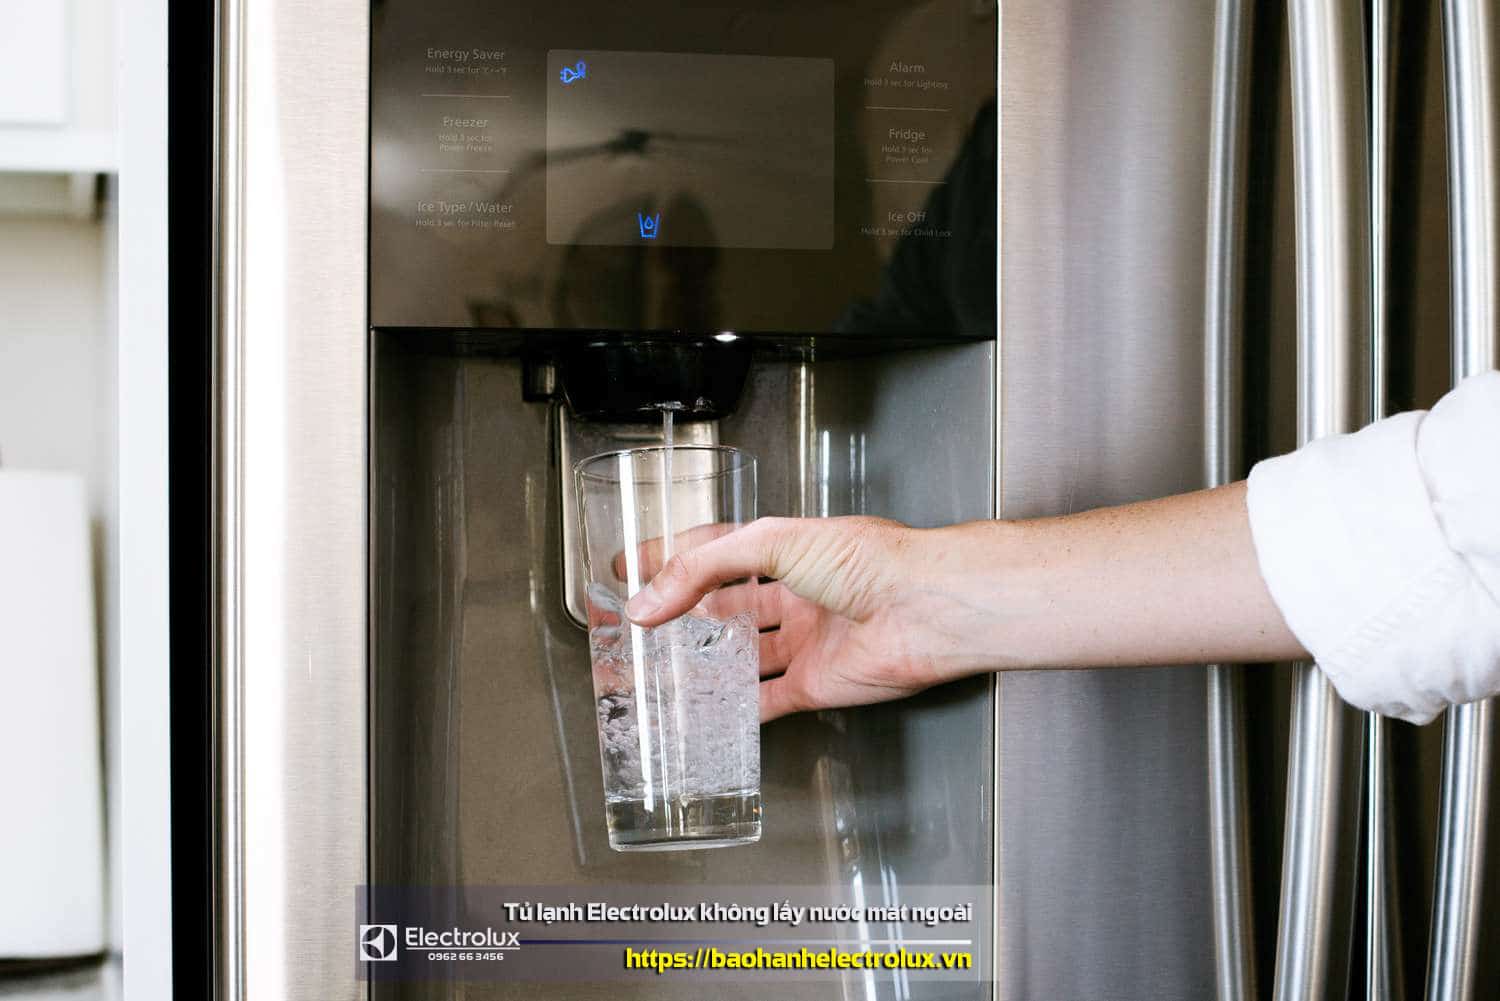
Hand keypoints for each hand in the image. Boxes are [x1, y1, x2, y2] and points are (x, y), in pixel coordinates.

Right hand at [622, 484, 1307, 723]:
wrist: (927, 607)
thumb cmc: (872, 559)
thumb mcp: (771, 541)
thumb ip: (703, 568)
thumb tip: (648, 601)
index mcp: (782, 549)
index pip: (710, 552)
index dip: (667, 560)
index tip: (626, 569)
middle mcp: (792, 593)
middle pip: (719, 606)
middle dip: (672, 616)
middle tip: (628, 630)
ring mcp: (803, 640)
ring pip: (736, 657)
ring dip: (694, 666)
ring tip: (650, 676)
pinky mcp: (815, 685)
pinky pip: (766, 701)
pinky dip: (734, 710)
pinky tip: (704, 716)